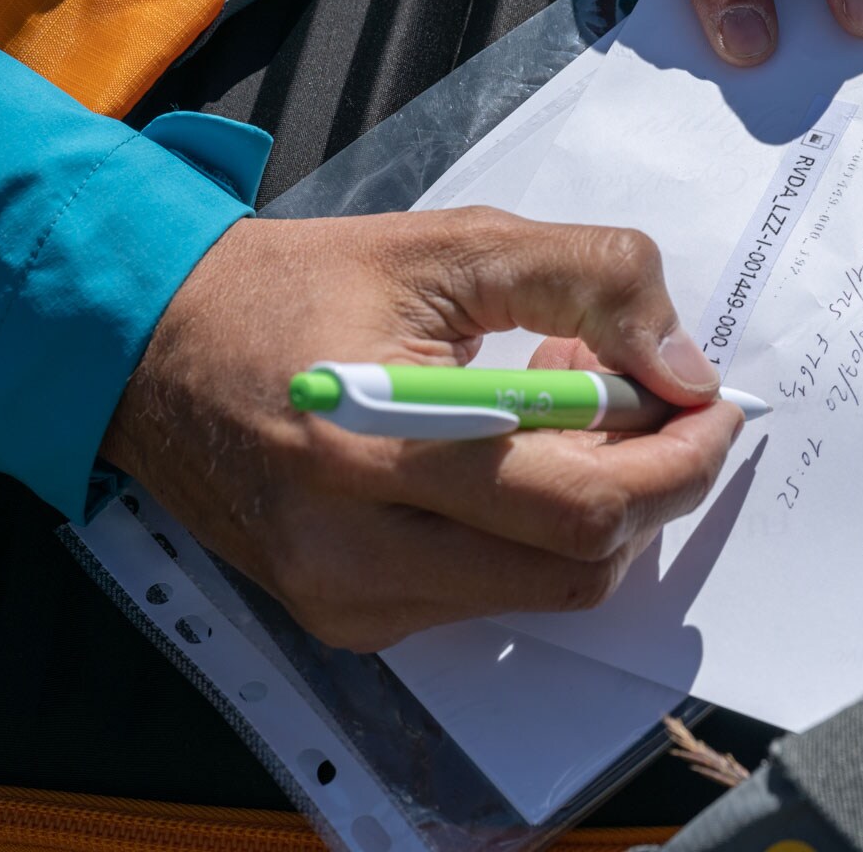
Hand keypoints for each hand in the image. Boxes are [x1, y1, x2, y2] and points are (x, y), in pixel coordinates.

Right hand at [101, 209, 737, 651]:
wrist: (148, 349)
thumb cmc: (298, 286)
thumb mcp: (451, 243)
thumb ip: (586, 280)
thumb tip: (683, 368)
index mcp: (382, 444)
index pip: (586, 502)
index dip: (679, 461)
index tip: (714, 407)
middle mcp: (360, 551)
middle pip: (580, 564)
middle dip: (651, 483)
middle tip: (646, 398)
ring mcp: (349, 600)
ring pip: (544, 591)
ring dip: (593, 509)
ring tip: (559, 411)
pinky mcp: (344, 619)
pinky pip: (487, 597)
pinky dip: (530, 533)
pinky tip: (504, 458)